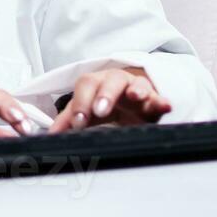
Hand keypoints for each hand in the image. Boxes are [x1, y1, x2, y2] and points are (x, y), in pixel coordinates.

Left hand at [47, 67, 170, 132]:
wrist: (132, 99)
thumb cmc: (105, 103)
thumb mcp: (86, 111)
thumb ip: (68, 121)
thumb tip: (50, 135)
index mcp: (96, 84)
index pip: (86, 85)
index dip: (81, 101)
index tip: (78, 121)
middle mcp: (116, 83)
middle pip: (110, 81)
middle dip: (105, 94)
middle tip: (100, 110)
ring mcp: (137, 89)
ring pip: (137, 84)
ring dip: (136, 90)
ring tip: (136, 96)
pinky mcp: (154, 100)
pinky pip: (159, 98)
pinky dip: (162, 101)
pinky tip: (166, 105)